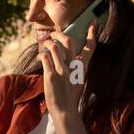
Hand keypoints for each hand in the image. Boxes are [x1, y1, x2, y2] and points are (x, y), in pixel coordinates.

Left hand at [39, 19, 97, 133]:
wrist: (66, 111)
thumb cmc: (71, 97)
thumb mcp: (78, 80)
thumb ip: (76, 67)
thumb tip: (68, 56)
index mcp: (83, 67)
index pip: (91, 47)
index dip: (92, 33)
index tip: (93, 22)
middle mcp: (73, 67)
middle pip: (69, 41)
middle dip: (59, 34)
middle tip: (53, 34)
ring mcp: (62, 70)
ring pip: (54, 47)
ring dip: (47, 43)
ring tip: (44, 44)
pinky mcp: (51, 75)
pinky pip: (44, 58)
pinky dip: (41, 54)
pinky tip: (40, 57)